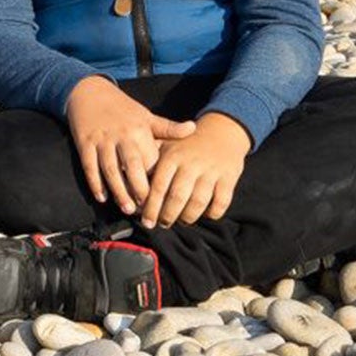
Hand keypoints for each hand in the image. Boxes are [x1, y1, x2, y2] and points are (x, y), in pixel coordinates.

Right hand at [66, 76, 196, 214]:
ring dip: (119, 192)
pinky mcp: (85, 143)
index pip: (152, 161)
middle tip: (146, 210)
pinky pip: (90, 167)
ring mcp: (102, 141)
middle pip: (132, 167)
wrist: (89, 92)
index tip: (164, 199)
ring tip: (128, 209)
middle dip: (140, 190)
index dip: (158, 181)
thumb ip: (168, 128)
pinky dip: (96, 184)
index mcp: (139, 131)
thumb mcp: (146, 116)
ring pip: (111, 170)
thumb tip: (193, 128)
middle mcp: (121, 136)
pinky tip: (102, 197)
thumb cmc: (122, 109)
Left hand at [141, 113, 249, 228]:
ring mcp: (211, 171)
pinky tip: (206, 214)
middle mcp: (191, 164)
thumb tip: (126, 180)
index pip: (158, 187)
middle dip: (167, 216)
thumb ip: (149, 160)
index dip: (151, 207)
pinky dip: (213, 213)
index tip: (146, 220)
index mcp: (172, 156)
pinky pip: (220, 202)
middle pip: (176, 198)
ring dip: (188, 217)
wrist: (222, 131)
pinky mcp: (228, 177)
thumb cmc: (187, 144)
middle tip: (163, 224)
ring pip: (198, 203)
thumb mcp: (167, 145)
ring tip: (182, 220)